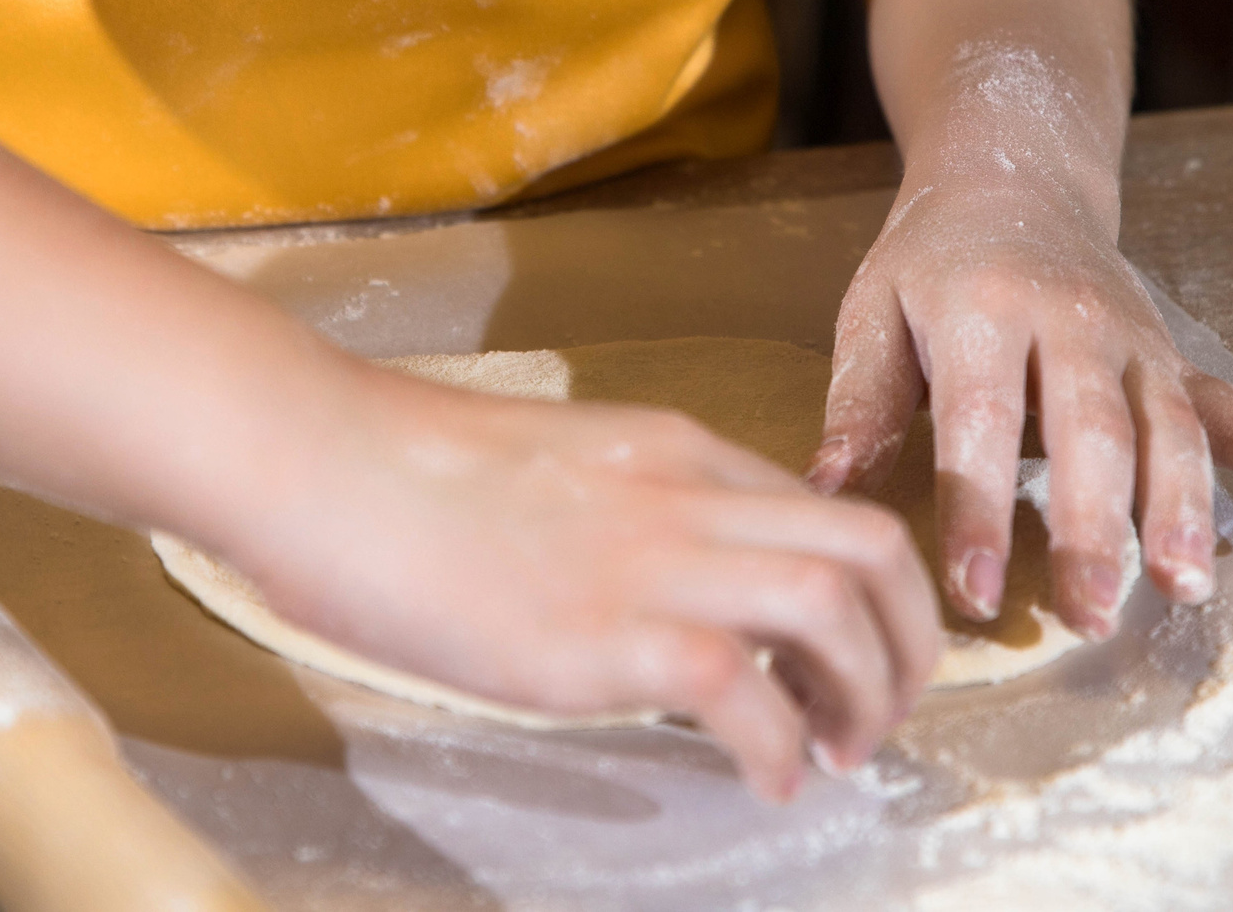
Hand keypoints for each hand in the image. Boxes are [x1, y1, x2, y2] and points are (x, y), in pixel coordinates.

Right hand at [215, 358, 944, 801]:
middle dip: (910, 640)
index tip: (851, 658)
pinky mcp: (610, 634)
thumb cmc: (399, 471)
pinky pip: (750, 694)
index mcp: (673, 452)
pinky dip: (781, 748)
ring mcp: (653, 560)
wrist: (322, 460)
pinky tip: (766, 779)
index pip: (824, 508)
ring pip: (839, 603)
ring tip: (840, 751)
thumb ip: (619, 510)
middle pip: (872, 545)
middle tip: (879, 712)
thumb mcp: (549, 467)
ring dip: (867, 692)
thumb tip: (639, 582)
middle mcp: (687, 494)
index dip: (867, 595)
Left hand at [807, 176, 1232, 637]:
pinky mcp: (1174, 356)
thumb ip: (858, 401)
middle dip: (1097, 526)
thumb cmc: (931, 258)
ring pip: (1172, 428)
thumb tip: (826, 489)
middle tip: (1093, 611)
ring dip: (1185, 510)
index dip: (979, 508)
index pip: (981, 420)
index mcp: (984, 309)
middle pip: (1092, 431)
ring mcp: (1137, 340)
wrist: (1013, 173)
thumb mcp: (873, 309)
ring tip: (1186, 586)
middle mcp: (1073, 321)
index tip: (978, 589)